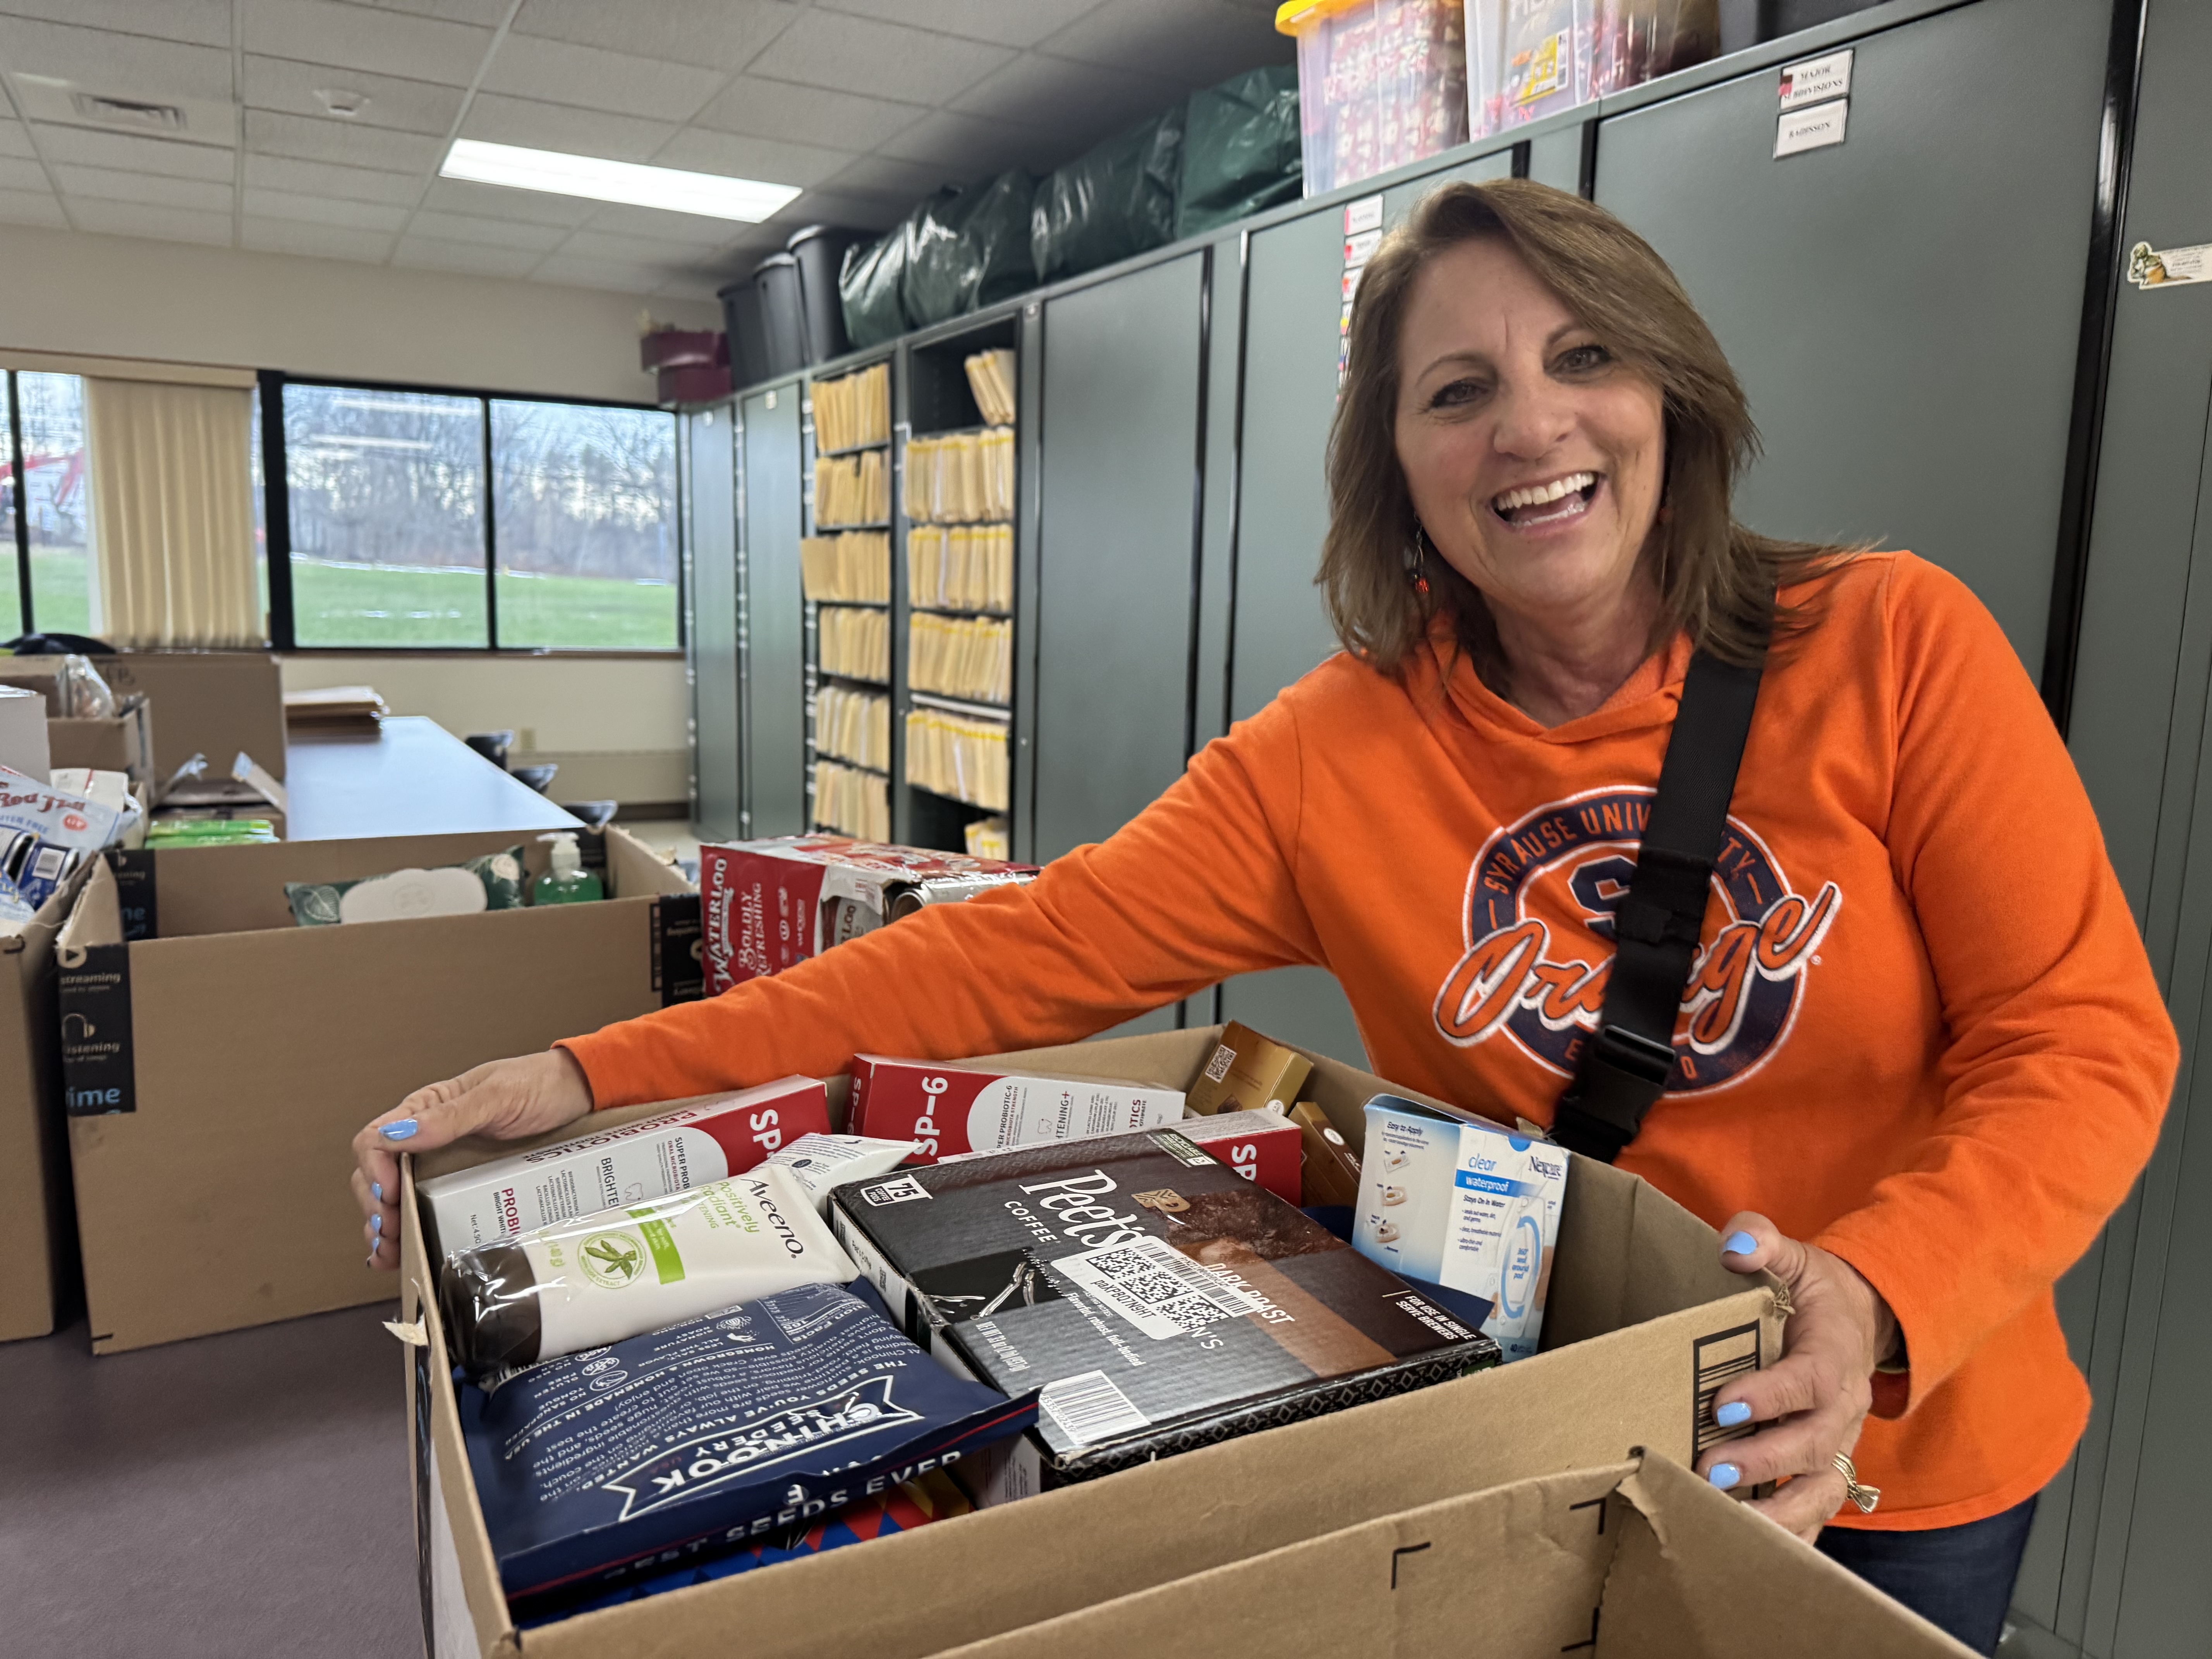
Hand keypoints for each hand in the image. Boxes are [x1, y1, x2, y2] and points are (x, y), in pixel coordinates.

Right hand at [352, 1049, 595, 1270]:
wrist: (579, 1093)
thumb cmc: (538, 1085)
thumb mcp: (496, 1096)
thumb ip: (449, 1116)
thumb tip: (398, 1135)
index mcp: (426, 1109)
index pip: (375, 1139)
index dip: (373, 1170)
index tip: (388, 1196)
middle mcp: (427, 1138)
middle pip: (377, 1175)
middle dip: (375, 1206)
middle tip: (388, 1234)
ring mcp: (443, 1163)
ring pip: (395, 1197)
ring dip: (385, 1226)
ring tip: (388, 1252)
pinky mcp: (462, 1184)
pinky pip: (426, 1207)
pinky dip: (408, 1231)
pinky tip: (402, 1252)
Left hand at [1698, 1210, 1898, 1542]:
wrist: (1858, 1321)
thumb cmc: (1814, 1293)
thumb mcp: (1794, 1256)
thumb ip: (1763, 1242)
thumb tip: (1734, 1244)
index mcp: (1832, 1357)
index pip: (1808, 1381)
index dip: (1770, 1396)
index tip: (1723, 1404)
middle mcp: (1841, 1410)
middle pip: (1814, 1445)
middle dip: (1764, 1463)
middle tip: (1710, 1472)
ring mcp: (1837, 1446)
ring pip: (1821, 1492)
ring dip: (1777, 1513)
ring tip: (1726, 1525)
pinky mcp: (1825, 1470)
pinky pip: (1816, 1513)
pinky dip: (1789, 1536)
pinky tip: (1746, 1550)